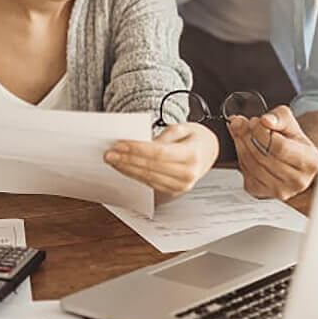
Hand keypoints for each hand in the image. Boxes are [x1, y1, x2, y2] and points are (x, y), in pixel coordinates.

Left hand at [103, 122, 218, 194]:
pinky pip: (151, 183)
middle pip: (151, 167)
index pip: (159, 153)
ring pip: (148, 178)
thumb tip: (141, 144)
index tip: (119, 144)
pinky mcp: (174, 191)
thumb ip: (163, 136)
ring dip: (127, 169)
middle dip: (127, 160)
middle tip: (109, 153)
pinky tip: (124, 168)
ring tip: (113, 160)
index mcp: (192, 155)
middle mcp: (188, 173)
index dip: (137, 149)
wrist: (208, 152)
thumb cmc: (194, 138)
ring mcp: (182, 185)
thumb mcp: (182, 128)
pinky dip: (135, 175)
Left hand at [229, 106, 317, 199]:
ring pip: (251, 165)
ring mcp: (280, 190)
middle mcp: (298, 180)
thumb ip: (279, 117)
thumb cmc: (292, 141)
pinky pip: (245, 174)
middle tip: (244, 124)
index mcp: (310, 162)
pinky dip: (241, 158)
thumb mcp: (290, 123)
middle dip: (247, 136)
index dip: (262, 131)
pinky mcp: (263, 193)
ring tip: (243, 133)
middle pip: (262, 156)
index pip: (279, 147)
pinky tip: (246, 149)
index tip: (256, 121)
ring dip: (241, 145)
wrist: (290, 158)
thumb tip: (266, 120)